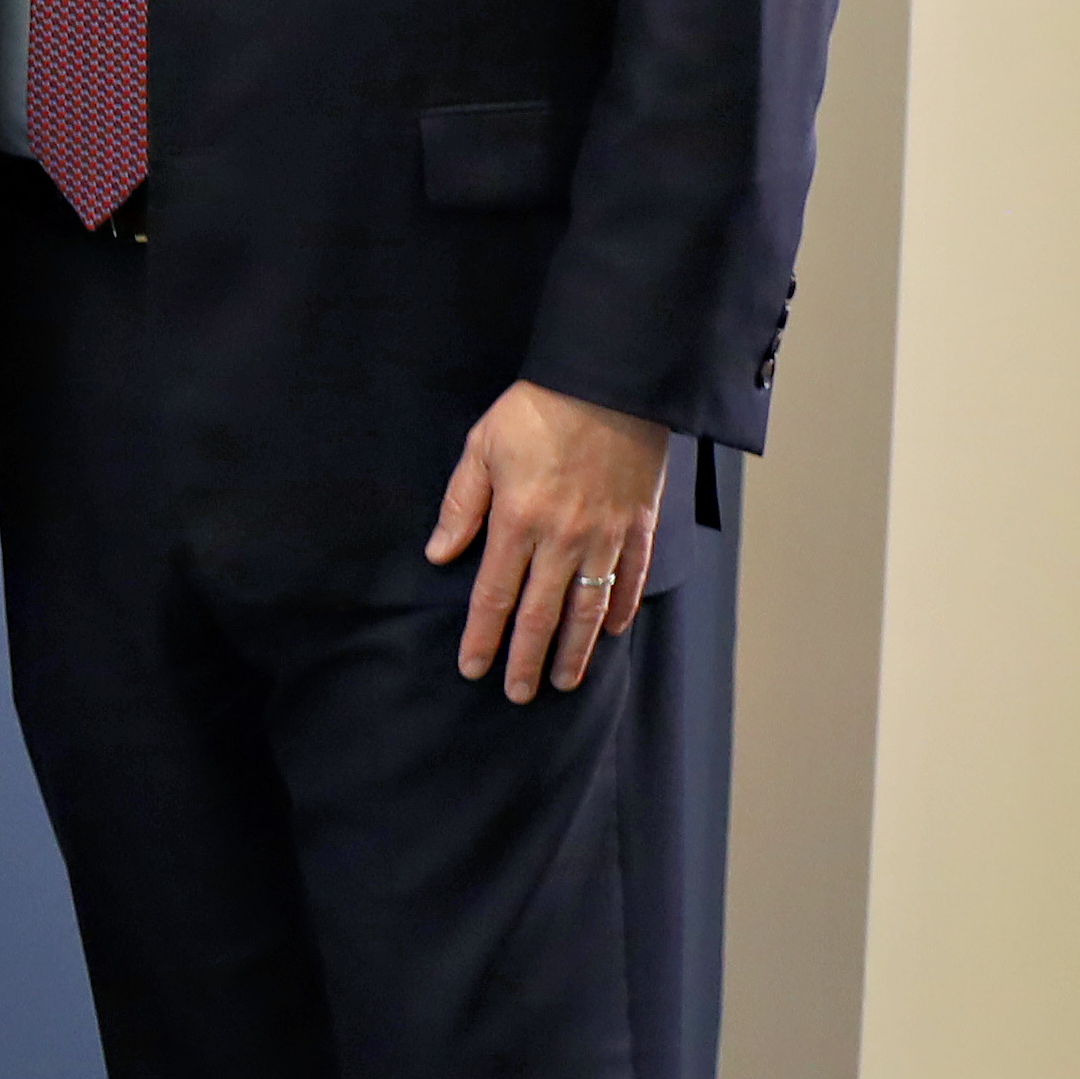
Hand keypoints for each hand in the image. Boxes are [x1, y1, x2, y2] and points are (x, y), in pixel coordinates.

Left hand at [425, 379, 673, 699]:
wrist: (610, 384)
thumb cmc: (536, 410)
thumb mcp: (480, 448)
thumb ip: (461, 505)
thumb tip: (439, 554)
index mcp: (517, 522)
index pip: (493, 596)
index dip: (482, 638)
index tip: (473, 668)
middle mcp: (563, 540)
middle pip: (541, 615)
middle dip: (526, 659)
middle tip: (517, 694)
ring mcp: (607, 537)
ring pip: (589, 609)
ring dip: (576, 650)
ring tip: (564, 681)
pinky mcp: (640, 527)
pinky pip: (632, 579)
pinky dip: (622, 609)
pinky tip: (612, 631)